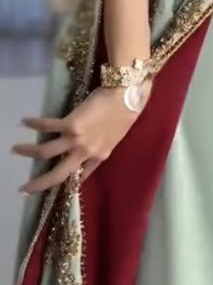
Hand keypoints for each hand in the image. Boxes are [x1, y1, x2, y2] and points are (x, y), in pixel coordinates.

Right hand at [11, 82, 151, 194]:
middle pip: (59, 174)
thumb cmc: (125, 112)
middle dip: (39, 183)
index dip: (69, 182)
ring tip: (15, 150)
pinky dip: (34, 123)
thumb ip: (101, 144)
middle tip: (23, 189)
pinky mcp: (71, 124)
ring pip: (46, 152)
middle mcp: (87, 152)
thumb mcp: (114, 136)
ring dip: (28, 151)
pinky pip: (48, 126)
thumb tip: (91, 146)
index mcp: (100, 156)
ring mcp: (77, 140)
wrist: (126, 96)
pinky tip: (24, 121)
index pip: (82, 175)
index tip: (57, 186)